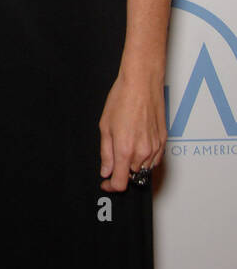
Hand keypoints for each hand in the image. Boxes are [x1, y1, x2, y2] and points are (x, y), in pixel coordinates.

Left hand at [99, 72, 165, 192]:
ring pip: (144, 169)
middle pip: (132, 176)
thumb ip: (106, 153)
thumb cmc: (122, 99)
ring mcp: (156, 148)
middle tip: (114, 156)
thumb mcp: (105, 126)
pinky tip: (138, 143)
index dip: (111, 186)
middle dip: (122, 171)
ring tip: (126, 143)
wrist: (142, 83)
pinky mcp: (164, 141)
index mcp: (125, 149)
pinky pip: (155, 160)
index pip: (120, 183)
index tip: (106, 182)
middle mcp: (143, 152)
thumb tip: (106, 171)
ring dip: (134, 165)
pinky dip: (146, 158)